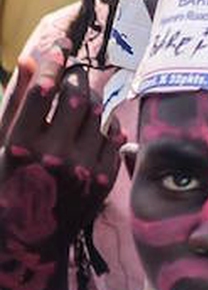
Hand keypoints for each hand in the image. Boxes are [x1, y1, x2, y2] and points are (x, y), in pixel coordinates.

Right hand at [0, 17, 121, 289]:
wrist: (27, 241)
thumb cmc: (8, 186)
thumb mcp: (0, 146)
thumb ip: (16, 104)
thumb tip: (32, 59)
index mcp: (19, 148)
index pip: (42, 92)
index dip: (52, 65)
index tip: (59, 48)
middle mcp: (53, 157)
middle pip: (76, 98)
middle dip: (76, 80)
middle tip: (73, 75)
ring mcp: (82, 169)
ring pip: (99, 114)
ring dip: (92, 100)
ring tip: (80, 103)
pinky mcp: (103, 179)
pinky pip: (114, 136)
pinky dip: (105, 125)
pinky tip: (94, 128)